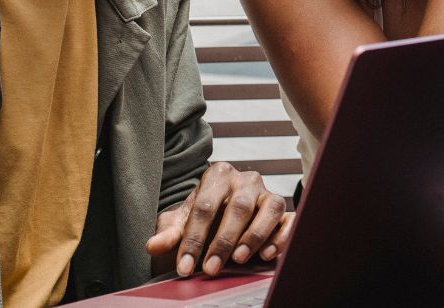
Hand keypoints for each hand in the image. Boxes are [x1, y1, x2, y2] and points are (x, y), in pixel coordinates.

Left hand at [145, 163, 290, 276]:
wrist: (222, 215)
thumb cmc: (202, 217)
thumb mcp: (181, 222)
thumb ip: (169, 232)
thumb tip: (153, 246)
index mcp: (217, 175)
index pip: (204, 207)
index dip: (193, 238)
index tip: (184, 266)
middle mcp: (245, 179)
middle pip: (237, 208)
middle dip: (223, 241)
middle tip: (210, 268)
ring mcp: (267, 192)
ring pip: (268, 208)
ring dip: (254, 236)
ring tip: (239, 259)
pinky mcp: (283, 209)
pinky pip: (289, 218)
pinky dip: (281, 236)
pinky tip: (268, 254)